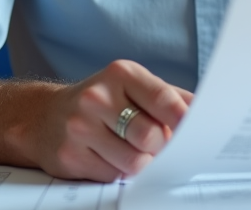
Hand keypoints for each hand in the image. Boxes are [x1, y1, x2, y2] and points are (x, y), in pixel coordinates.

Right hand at [27, 59, 192, 181]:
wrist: (44, 116)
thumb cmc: (102, 102)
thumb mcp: (133, 87)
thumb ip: (170, 97)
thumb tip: (206, 112)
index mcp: (120, 74)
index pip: (163, 99)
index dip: (184, 120)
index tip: (196, 132)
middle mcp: (97, 97)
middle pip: (150, 136)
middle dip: (160, 147)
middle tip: (157, 145)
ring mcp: (80, 127)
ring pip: (134, 162)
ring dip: (140, 163)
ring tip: (132, 150)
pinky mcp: (70, 155)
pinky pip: (112, 176)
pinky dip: (117, 172)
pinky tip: (108, 156)